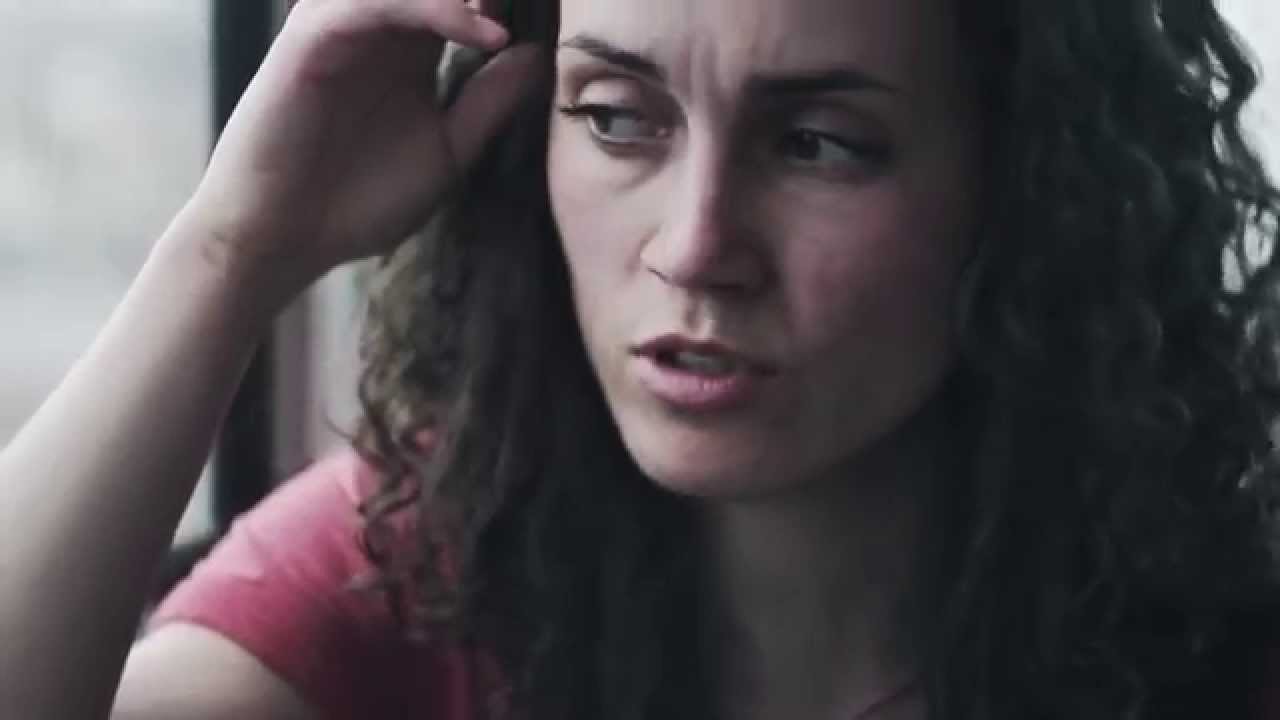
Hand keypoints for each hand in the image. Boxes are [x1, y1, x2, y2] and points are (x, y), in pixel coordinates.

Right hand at [183, 0, 543, 299]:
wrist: (284, 237)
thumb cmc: (359, 202)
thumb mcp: (448, 152)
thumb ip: (490, 102)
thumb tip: (538, 55)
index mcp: (411, 49)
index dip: (503, 1)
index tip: (557, 12)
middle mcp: (379, 28)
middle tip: (539, 0)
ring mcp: (343, 28)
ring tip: (509, 7)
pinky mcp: (313, 39)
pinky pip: (372, 1)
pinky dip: (433, 7)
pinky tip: (481, 32)